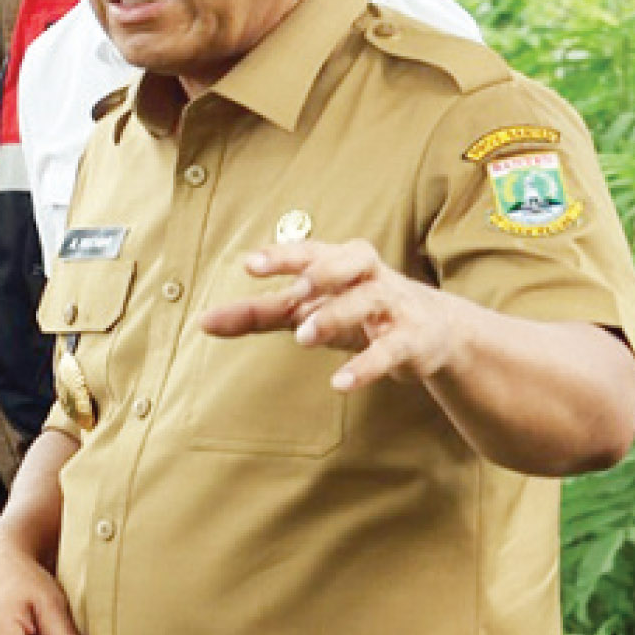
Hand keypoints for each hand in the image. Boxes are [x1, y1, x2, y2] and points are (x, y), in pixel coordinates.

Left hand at [198, 239, 473, 391]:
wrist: (433, 332)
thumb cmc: (354, 310)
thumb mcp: (306, 309)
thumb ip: (256, 314)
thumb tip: (201, 322)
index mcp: (339, 261)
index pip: (309, 251)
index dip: (282, 256)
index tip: (250, 264)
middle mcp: (368, 276)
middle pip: (349, 261)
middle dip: (322, 273)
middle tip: (294, 292)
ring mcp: (394, 305)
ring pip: (368, 301)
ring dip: (336, 316)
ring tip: (305, 337)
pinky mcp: (412, 340)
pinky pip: (390, 350)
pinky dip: (366, 365)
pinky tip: (340, 383)